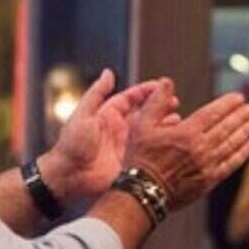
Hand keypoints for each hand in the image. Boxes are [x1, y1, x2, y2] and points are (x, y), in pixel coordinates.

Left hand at [41, 70, 166, 201]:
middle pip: (144, 114)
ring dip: (164, 125)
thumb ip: (97, 93)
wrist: (69, 175)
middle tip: (176, 101)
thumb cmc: (71, 144)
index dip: (146, 91)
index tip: (162, 85)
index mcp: (109, 115)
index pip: (131, 98)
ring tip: (179, 120)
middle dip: (160, 107)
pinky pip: (149, 152)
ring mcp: (127, 145)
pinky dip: (161, 146)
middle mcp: (120, 129)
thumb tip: (108, 73)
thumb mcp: (83, 114)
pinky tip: (173, 141)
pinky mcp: (131, 161)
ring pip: (150, 132)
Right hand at [126, 85, 248, 210]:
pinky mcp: (209, 180)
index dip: (227, 104)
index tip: (239, 98)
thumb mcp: (141, 125)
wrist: (143, 192)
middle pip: (226, 128)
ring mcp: (207, 165)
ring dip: (244, 132)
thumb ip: (156, 102)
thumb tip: (167, 82)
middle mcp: (200, 148)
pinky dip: (242, 154)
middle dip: (240, 116)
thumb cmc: (141, 158)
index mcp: (186, 132)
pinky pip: (230, 165)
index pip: (212, 113)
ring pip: (231, 145)